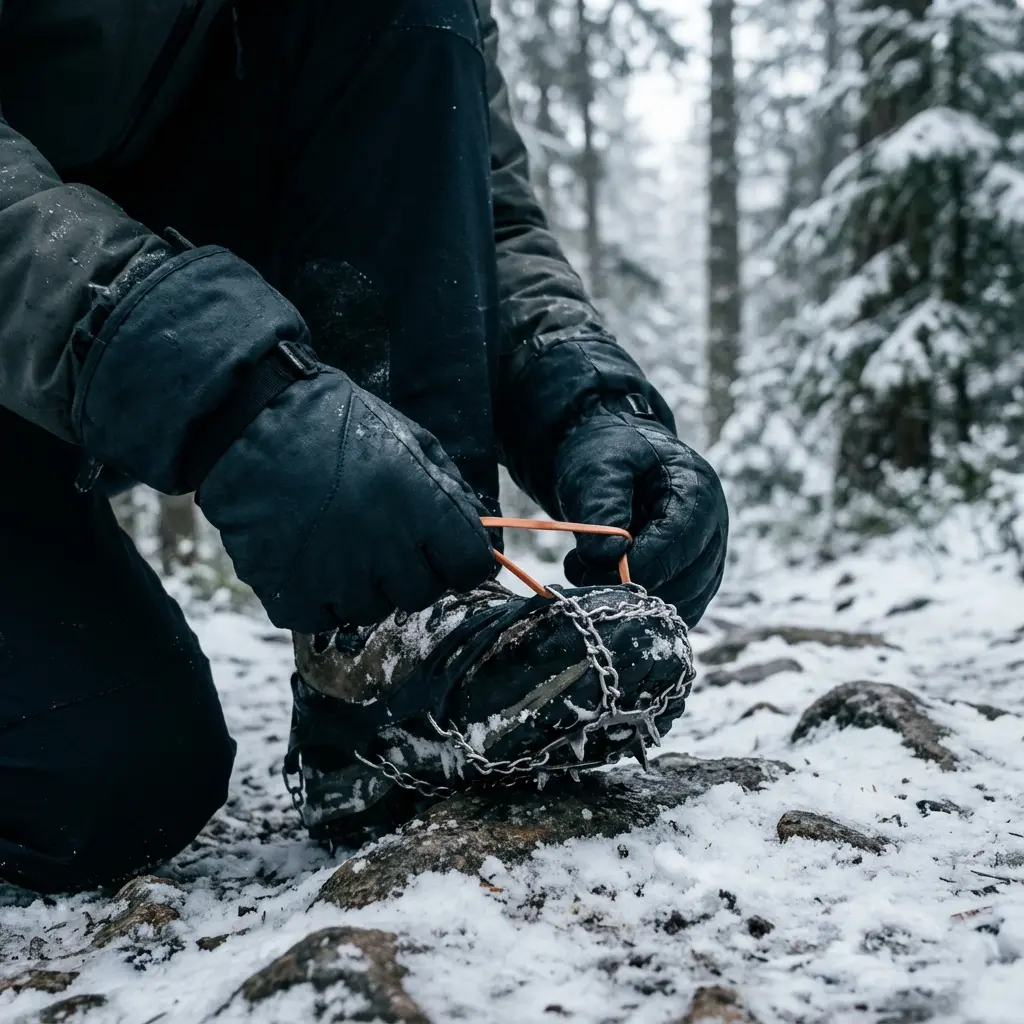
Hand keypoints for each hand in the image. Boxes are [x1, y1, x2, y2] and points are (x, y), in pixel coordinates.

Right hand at [198, 362, 494, 631]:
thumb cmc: (334, 423)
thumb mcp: (409, 437)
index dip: (463, 561)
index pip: (471, 567)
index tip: (451, 554)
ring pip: (374, 609)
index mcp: (424, 509)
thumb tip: (479, 528)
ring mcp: (339, 578)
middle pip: (423, 593)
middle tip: (386, 541)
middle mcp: (387, 550)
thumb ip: (449, 487)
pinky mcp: (293, 595)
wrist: (250, 422)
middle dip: (412, 571)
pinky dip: (319, 598)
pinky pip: (323, 619)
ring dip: (365, 585)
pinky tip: (310, 560)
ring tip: (341, 543)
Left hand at [554, 399, 727, 625]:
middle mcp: (714, 527)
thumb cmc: (608, 458)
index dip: (640, 562)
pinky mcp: (695, 579)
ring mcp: (709, 556)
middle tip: (582, 572)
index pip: (681, 540)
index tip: (594, 568)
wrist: (615, 462)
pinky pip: (679, 609)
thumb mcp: (596, 466)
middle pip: (690, 578)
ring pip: (686, 601)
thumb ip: (601, 505)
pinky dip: (643, 609)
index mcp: (697, 490)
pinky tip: (606, 584)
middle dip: (634, 585)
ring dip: (636, 600)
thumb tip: (608, 556)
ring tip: (588, 572)